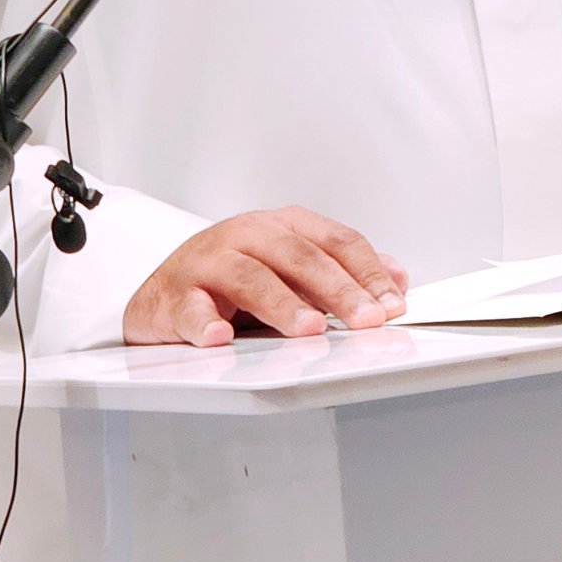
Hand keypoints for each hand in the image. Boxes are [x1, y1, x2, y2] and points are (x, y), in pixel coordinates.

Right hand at [124, 208, 410, 348]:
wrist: (163, 289)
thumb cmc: (232, 277)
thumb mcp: (293, 268)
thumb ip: (344, 272)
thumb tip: (397, 279)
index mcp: (282, 225)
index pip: (335, 241)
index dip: (368, 272)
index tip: (390, 304)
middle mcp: (247, 235)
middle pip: (299, 257)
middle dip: (338, 289)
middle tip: (364, 319)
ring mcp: (208, 261)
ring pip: (250, 277)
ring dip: (283, 304)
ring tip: (310, 328)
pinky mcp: (174, 294)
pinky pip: (191, 308)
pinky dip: (206, 323)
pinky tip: (221, 336)